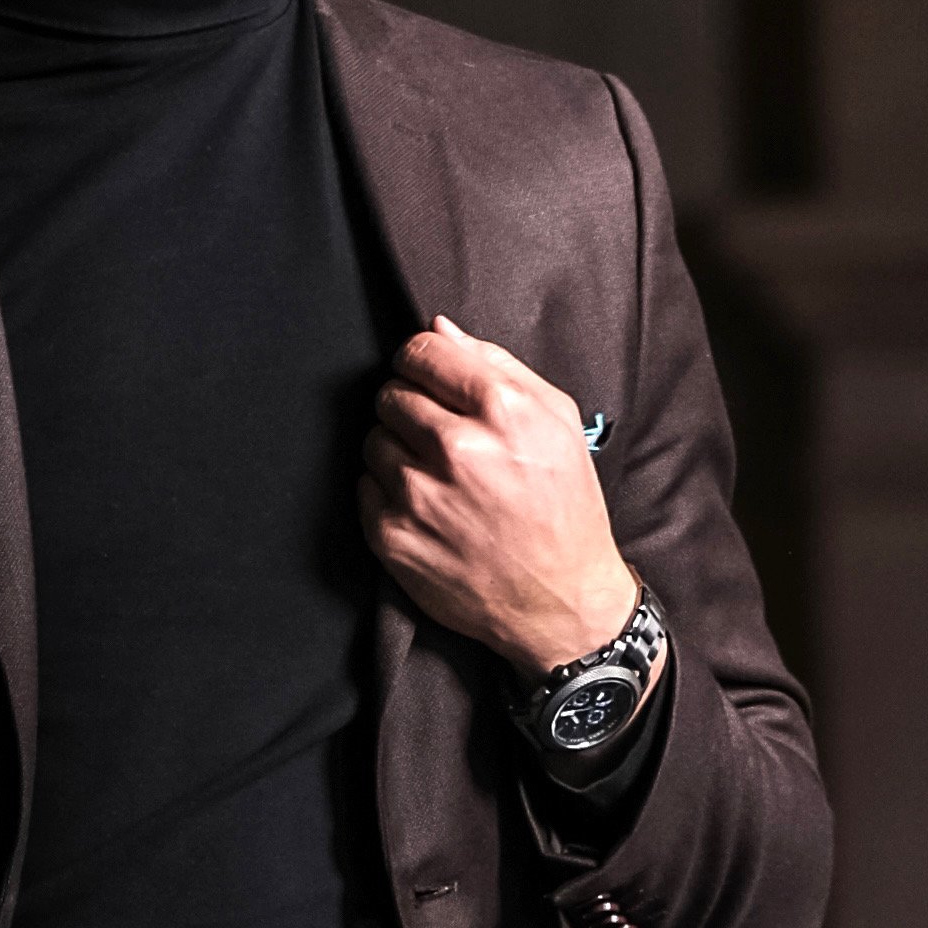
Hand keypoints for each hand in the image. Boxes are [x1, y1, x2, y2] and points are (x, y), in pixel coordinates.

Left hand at [359, 316, 639, 677]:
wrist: (561, 600)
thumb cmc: (564, 505)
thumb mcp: (556, 420)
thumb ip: (496, 364)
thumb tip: (440, 328)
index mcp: (501, 410)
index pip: (421, 351)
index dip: (423, 360)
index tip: (429, 377)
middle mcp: (457, 449)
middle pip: (391, 393)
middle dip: (412, 407)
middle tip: (441, 436)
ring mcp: (419, 495)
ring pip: (373, 439)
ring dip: (398, 451)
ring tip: (438, 476)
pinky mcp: (393, 536)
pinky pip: (364, 487)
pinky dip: (387, 493)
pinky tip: (427, 508)